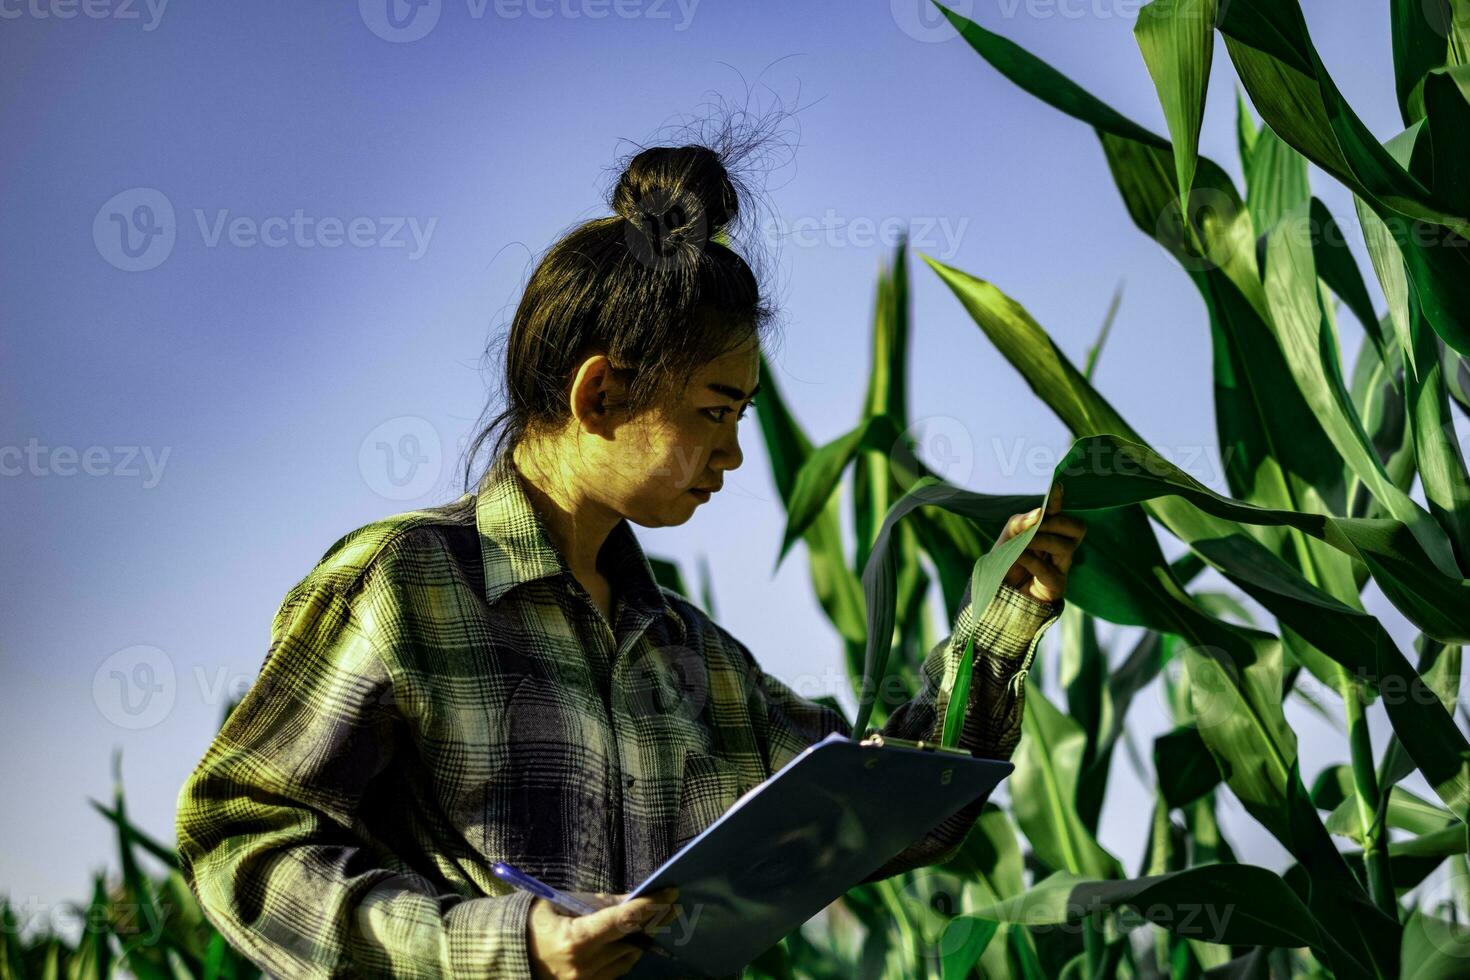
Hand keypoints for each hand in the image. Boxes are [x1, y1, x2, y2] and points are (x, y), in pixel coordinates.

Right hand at [527, 887, 679, 979]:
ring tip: (648, 923)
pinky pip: (616, 973)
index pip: (623, 920)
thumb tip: (633, 898)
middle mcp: (583, 966)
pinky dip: (624, 956)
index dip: (650, 906)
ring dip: (638, 941)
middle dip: (650, 923)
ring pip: (627, 959)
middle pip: (631, 942)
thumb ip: (599, 902)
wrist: (507, 955)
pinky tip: (627, 942)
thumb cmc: (533, 922)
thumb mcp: (562, 903)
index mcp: (576, 939)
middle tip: (669, 907)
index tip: (671, 894)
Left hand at [996, 482, 1085, 603]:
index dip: (1058, 501)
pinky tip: (1016, 557)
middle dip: (1057, 522)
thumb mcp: (1005, 541)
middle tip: (1036, 526)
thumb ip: (1019, 524)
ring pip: (1066, 547)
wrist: (993, 599)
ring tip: (1021, 545)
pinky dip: (1031, 560)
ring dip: (1042, 540)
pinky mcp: (1056, 588)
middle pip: (1077, 529)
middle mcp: (1058, 551)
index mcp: (1048, 535)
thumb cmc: (1002, 568)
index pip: (1059, 515)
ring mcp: (1060, 569)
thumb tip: (1039, 513)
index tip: (1056, 487)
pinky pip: (1049, 570)